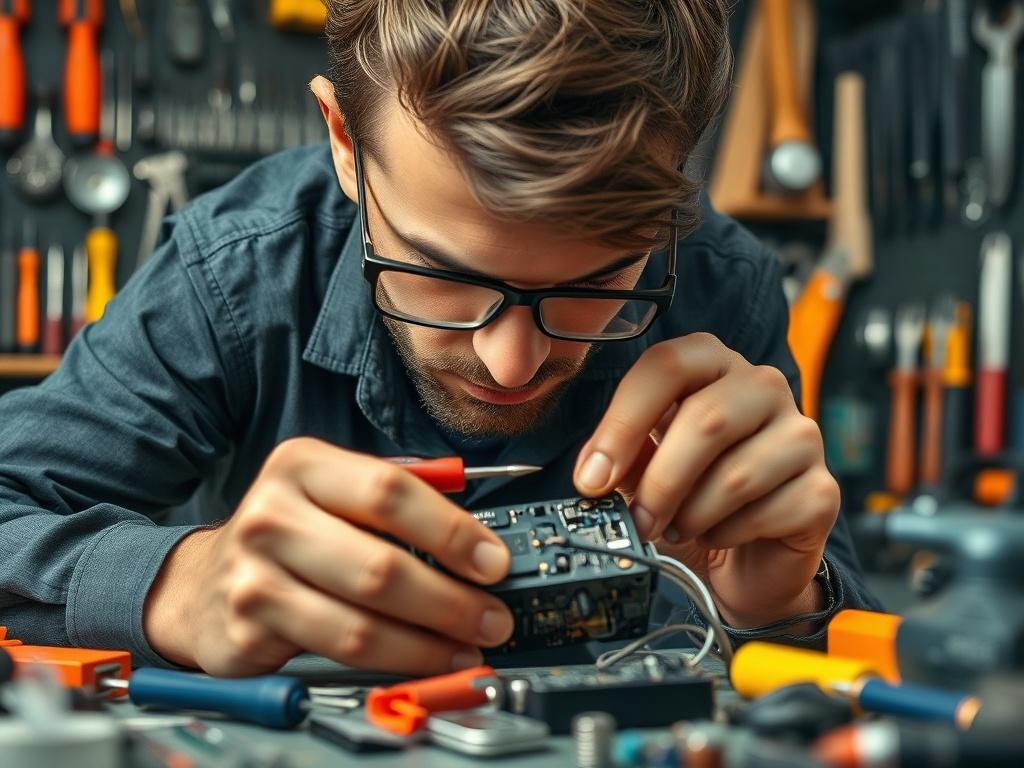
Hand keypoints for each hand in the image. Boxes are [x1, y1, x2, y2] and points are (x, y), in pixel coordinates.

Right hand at [144, 438, 513, 675]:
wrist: (201, 582)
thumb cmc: (291, 534)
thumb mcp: (331, 494)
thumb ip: (398, 503)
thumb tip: (480, 543)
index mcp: (302, 464)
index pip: (390, 492)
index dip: (452, 530)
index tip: (494, 562)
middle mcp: (272, 514)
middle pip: (381, 564)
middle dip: (452, 600)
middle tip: (494, 618)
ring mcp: (254, 575)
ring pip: (362, 621)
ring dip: (430, 642)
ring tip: (469, 646)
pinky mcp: (249, 629)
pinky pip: (338, 653)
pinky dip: (394, 663)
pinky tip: (424, 660)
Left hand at [573, 333, 838, 627]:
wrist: (747, 553)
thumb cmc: (691, 494)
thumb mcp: (644, 466)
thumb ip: (621, 456)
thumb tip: (594, 472)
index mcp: (712, 363)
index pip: (667, 366)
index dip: (623, 423)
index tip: (592, 477)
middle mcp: (762, 386)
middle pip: (706, 420)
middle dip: (660, 482)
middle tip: (637, 520)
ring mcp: (801, 434)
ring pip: (735, 475)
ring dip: (692, 516)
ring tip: (680, 527)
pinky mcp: (822, 489)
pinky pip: (764, 513)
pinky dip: (726, 535)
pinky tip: (719, 534)